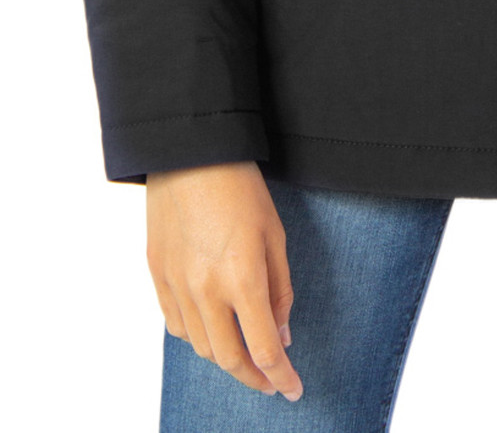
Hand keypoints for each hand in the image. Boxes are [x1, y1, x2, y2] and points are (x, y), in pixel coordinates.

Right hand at [146, 161, 302, 400]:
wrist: (190, 153)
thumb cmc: (241, 187)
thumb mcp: (275, 234)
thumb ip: (280, 290)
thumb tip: (281, 335)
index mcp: (241, 279)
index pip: (264, 348)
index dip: (282, 376)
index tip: (294, 389)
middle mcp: (205, 291)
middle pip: (229, 359)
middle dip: (254, 379)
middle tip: (272, 382)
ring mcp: (175, 285)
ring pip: (200, 347)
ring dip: (226, 360)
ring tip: (246, 356)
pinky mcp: (157, 275)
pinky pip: (176, 325)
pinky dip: (197, 337)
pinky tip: (212, 330)